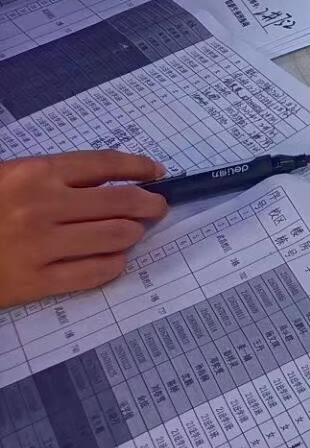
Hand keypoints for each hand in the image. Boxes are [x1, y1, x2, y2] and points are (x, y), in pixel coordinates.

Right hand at [0, 152, 167, 306]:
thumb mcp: (9, 178)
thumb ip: (54, 177)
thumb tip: (110, 182)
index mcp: (35, 173)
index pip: (105, 165)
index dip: (139, 167)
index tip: (157, 173)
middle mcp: (43, 207)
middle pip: (122, 202)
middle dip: (150, 204)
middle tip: (157, 207)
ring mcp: (39, 247)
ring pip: (116, 237)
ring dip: (133, 233)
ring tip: (132, 232)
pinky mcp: (33, 283)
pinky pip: (93, 273)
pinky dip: (113, 264)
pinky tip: (114, 259)